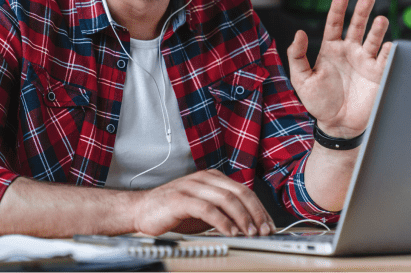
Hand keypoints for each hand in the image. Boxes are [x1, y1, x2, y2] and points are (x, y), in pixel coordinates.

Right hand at [132, 169, 274, 236]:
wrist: (141, 210)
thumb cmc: (173, 211)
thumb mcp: (203, 209)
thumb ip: (223, 211)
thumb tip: (249, 225)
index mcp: (211, 178)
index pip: (243, 190)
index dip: (259, 208)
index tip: (269, 225)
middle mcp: (204, 178)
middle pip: (238, 192)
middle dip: (255, 213)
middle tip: (264, 231)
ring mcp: (191, 186)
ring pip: (226, 198)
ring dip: (242, 218)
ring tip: (250, 233)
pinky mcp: (180, 199)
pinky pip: (207, 209)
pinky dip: (222, 222)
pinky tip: (230, 232)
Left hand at [287, 0, 391, 137]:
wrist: (337, 124)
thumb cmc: (317, 102)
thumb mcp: (301, 79)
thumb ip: (297, 56)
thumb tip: (299, 33)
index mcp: (330, 50)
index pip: (334, 25)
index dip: (337, 10)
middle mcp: (349, 52)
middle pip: (357, 26)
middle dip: (362, 12)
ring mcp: (364, 62)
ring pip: (373, 39)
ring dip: (377, 28)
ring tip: (380, 19)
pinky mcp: (378, 74)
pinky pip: (386, 59)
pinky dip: (389, 51)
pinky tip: (389, 44)